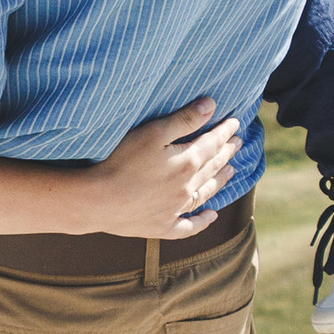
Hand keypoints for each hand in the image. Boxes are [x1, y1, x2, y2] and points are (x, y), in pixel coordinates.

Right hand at [80, 98, 243, 237]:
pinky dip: (202, 221)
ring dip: (220, 181)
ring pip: (205, 193)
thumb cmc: (119, 161)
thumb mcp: (152, 132)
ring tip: (231, 171)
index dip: (224, 132)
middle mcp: (186, 187)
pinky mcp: (162, 227)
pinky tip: (211, 216)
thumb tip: (212, 106)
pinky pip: (189, 227)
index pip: (212, 143)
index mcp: (186, 162)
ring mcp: (175, 210)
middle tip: (238, 144)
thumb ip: (184, 120)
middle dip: (226, 153)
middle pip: (212, 167)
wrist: (96, 201)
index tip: (235, 123)